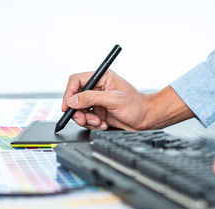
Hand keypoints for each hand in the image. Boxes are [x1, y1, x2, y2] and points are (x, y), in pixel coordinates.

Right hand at [62, 70, 194, 130]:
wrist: (146, 119)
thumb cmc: (137, 105)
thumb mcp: (113, 100)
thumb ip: (91, 98)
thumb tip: (73, 100)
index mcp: (102, 78)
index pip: (76, 81)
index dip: (69, 93)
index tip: (68, 106)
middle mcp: (97, 88)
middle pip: (75, 98)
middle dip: (78, 111)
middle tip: (85, 119)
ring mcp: (97, 101)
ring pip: (79, 110)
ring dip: (86, 119)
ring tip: (99, 122)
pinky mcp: (99, 112)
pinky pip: (87, 118)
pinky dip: (92, 124)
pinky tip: (103, 124)